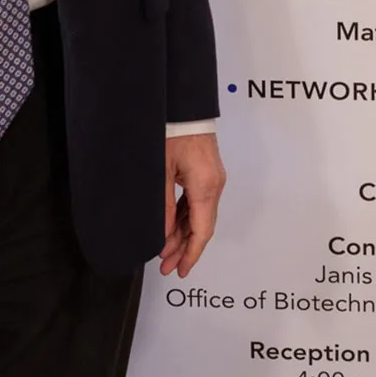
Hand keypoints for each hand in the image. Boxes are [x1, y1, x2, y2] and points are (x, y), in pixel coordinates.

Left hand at [160, 132, 226, 277]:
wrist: (183, 105)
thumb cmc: (172, 131)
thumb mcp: (160, 172)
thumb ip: (163, 207)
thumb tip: (163, 236)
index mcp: (205, 186)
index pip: (202, 230)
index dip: (191, 254)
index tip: (181, 271)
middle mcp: (214, 184)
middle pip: (201, 226)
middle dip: (184, 249)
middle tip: (167, 267)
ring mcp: (212, 178)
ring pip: (199, 216)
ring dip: (183, 235)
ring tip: (166, 253)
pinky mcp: (206, 173)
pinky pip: (197, 203)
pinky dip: (185, 219)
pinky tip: (172, 229)